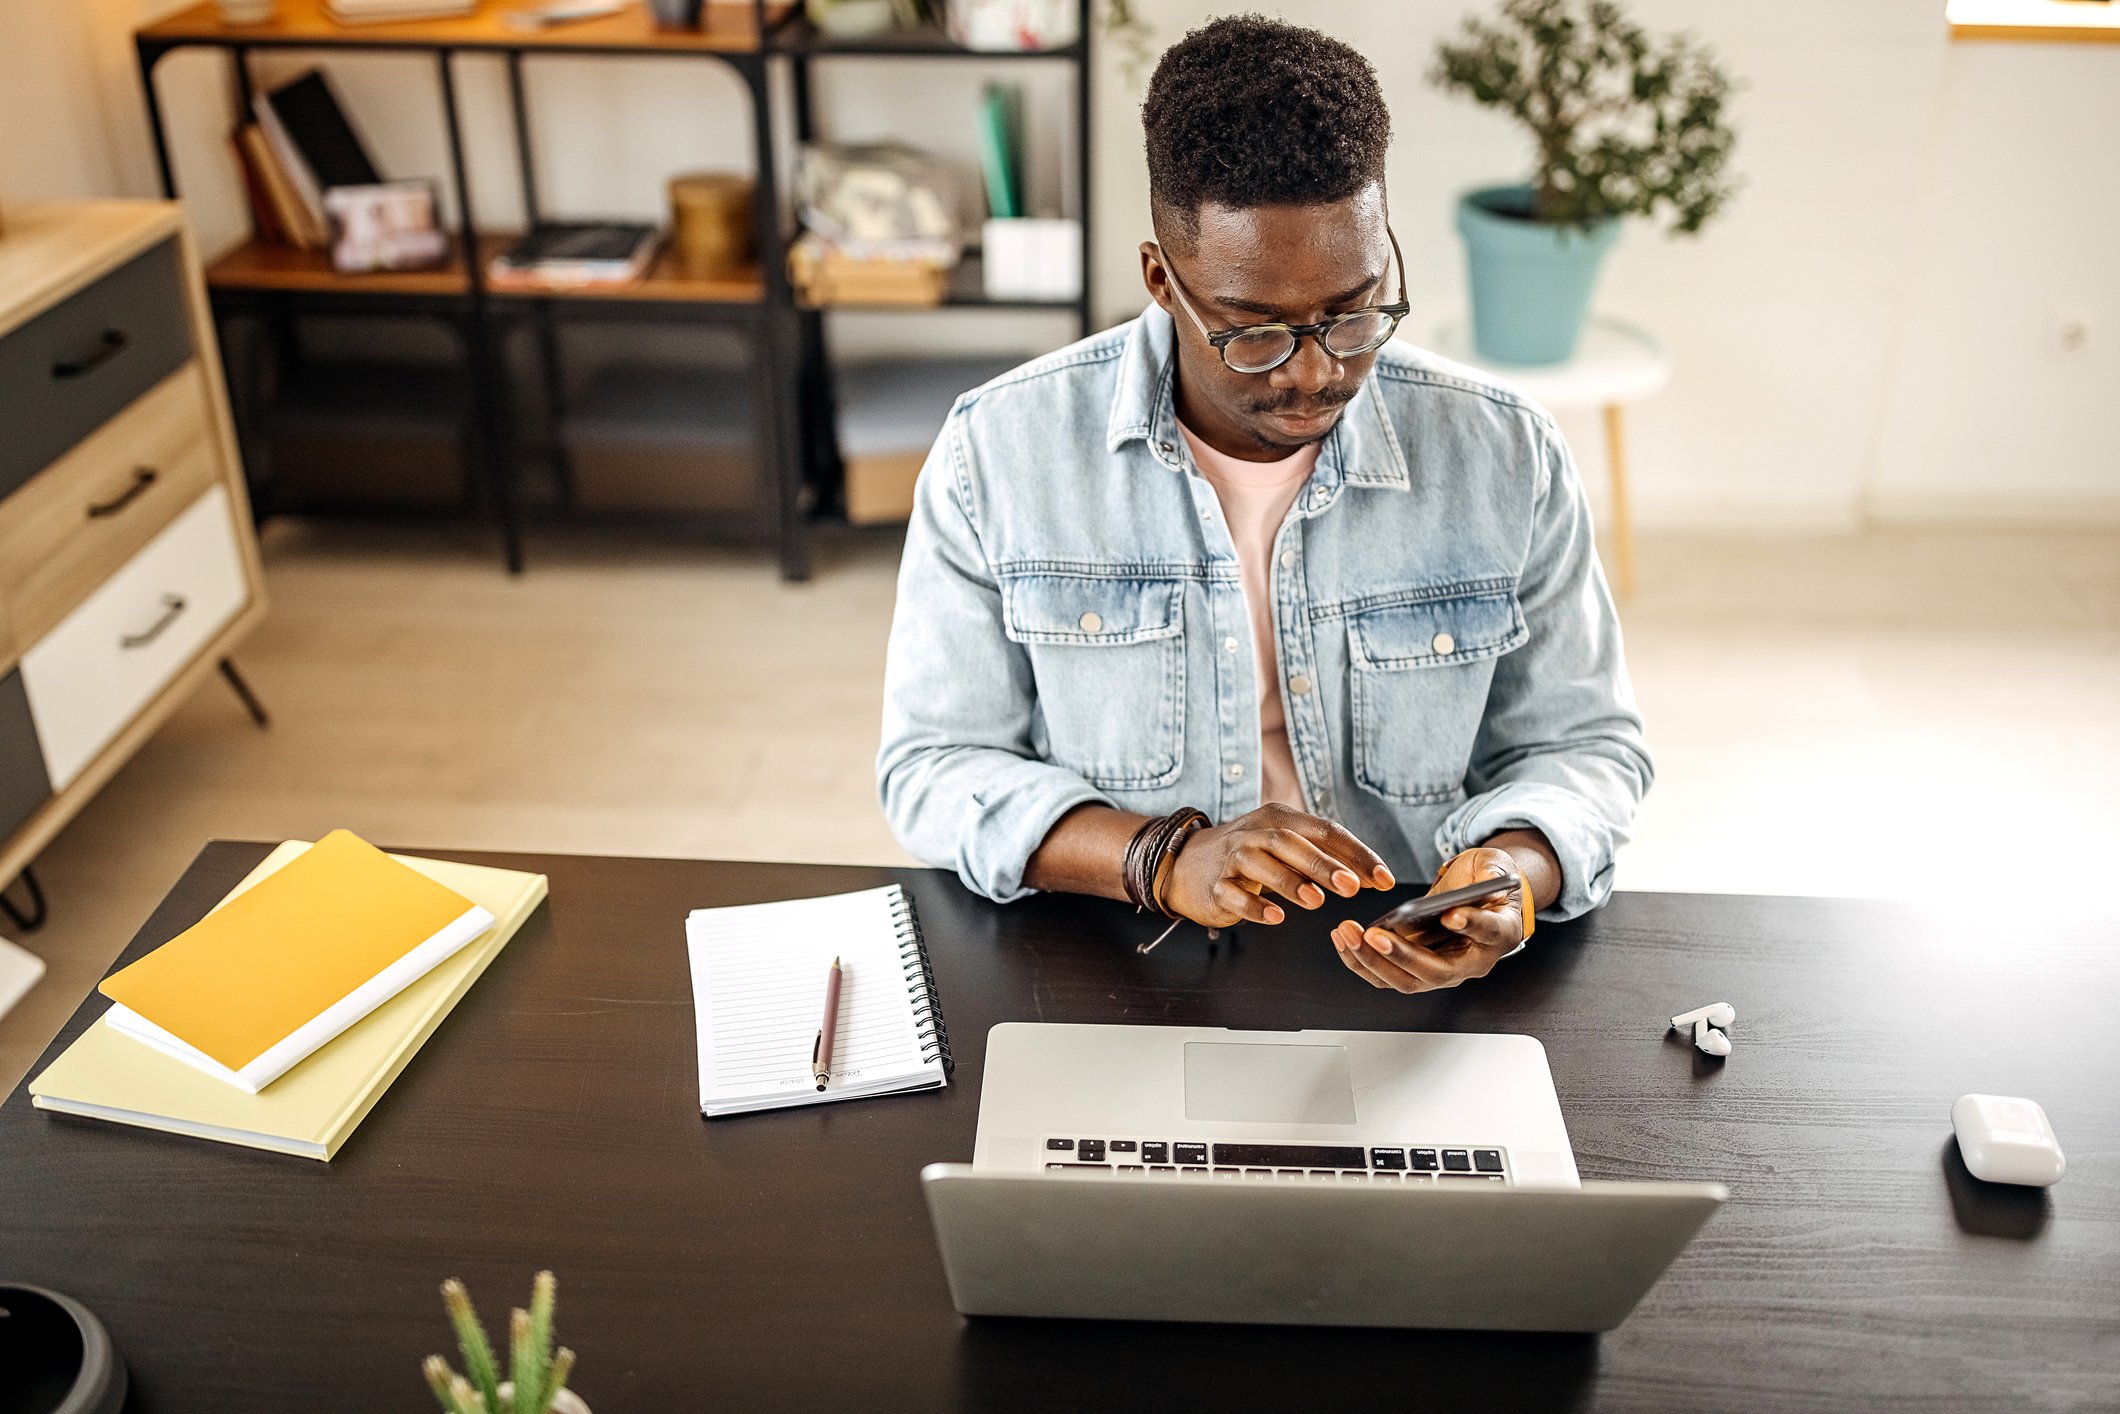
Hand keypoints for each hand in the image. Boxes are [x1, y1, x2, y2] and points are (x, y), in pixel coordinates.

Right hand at [1161, 803, 1394, 928]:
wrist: (1186, 864)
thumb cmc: (1249, 856)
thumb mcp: (1287, 848)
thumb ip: (1326, 859)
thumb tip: (1373, 877)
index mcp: (1279, 818)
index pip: (1324, 830)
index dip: (1356, 854)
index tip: (1384, 879)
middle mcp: (1255, 833)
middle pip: (1291, 842)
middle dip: (1324, 865)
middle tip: (1352, 887)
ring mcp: (1231, 858)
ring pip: (1260, 864)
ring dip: (1290, 882)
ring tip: (1316, 902)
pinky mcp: (1214, 885)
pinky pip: (1233, 894)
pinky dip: (1254, 905)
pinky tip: (1276, 917)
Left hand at [1328, 847, 1523, 992]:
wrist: (1477, 900)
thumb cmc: (1486, 885)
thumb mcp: (1495, 867)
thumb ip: (1494, 870)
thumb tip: (1488, 877)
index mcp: (1498, 933)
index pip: (1486, 933)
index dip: (1470, 925)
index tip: (1450, 914)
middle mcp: (1470, 961)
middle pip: (1435, 971)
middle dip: (1401, 955)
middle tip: (1372, 935)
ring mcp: (1441, 969)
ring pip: (1405, 980)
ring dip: (1372, 961)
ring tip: (1347, 933)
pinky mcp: (1416, 967)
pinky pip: (1387, 974)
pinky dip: (1361, 960)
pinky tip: (1343, 938)